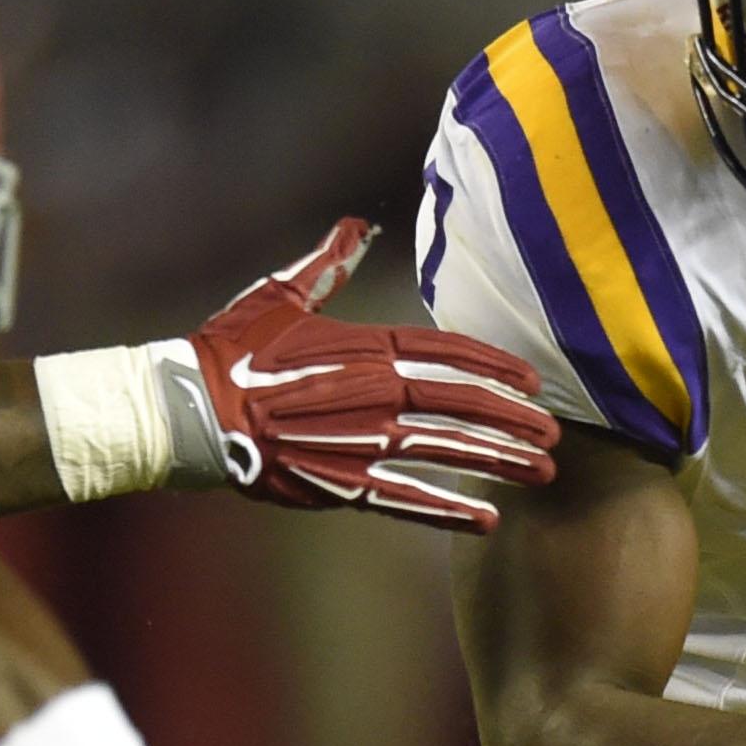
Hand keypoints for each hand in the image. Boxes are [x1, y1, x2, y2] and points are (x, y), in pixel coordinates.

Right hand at [169, 218, 559, 532]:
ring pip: (448, 449)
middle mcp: (376, 392)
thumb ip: (328, 263)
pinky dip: (449, 510)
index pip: (450, 353)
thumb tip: (355, 225)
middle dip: (513, 418)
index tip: (531, 381)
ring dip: (500, 461)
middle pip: (463, 402)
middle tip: (553, 432)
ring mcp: (363, 440)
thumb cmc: (232, 349)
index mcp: (366, 346)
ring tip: (541, 472)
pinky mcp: (342, 482)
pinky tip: (487, 520)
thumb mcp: (281, 293)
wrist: (191, 409)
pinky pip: (407, 499)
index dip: (495, 366)